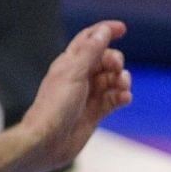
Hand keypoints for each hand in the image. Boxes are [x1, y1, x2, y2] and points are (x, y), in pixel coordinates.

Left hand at [10, 21, 132, 171]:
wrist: (46, 142)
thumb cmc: (54, 106)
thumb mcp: (74, 73)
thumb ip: (91, 51)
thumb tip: (103, 31)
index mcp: (70, 63)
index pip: (89, 39)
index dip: (105, 31)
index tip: (123, 29)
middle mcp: (79, 77)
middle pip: (105, 59)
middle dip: (116, 61)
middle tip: (117, 69)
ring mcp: (88, 95)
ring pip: (112, 79)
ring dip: (122, 80)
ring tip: (122, 88)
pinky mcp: (96, 112)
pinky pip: (114, 98)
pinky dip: (122, 96)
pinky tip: (124, 99)